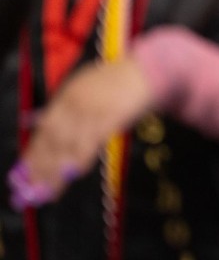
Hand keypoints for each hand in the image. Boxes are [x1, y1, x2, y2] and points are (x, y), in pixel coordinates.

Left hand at [10, 58, 153, 208]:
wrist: (151, 69)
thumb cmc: (122, 81)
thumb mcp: (87, 86)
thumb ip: (67, 106)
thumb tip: (41, 124)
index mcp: (67, 94)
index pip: (43, 129)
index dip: (33, 153)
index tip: (25, 175)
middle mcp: (75, 101)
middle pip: (52, 139)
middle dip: (41, 167)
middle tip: (34, 190)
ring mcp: (93, 108)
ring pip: (68, 144)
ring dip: (56, 169)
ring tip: (50, 190)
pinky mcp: (111, 115)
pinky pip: (91, 141)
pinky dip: (80, 158)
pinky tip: (74, 173)